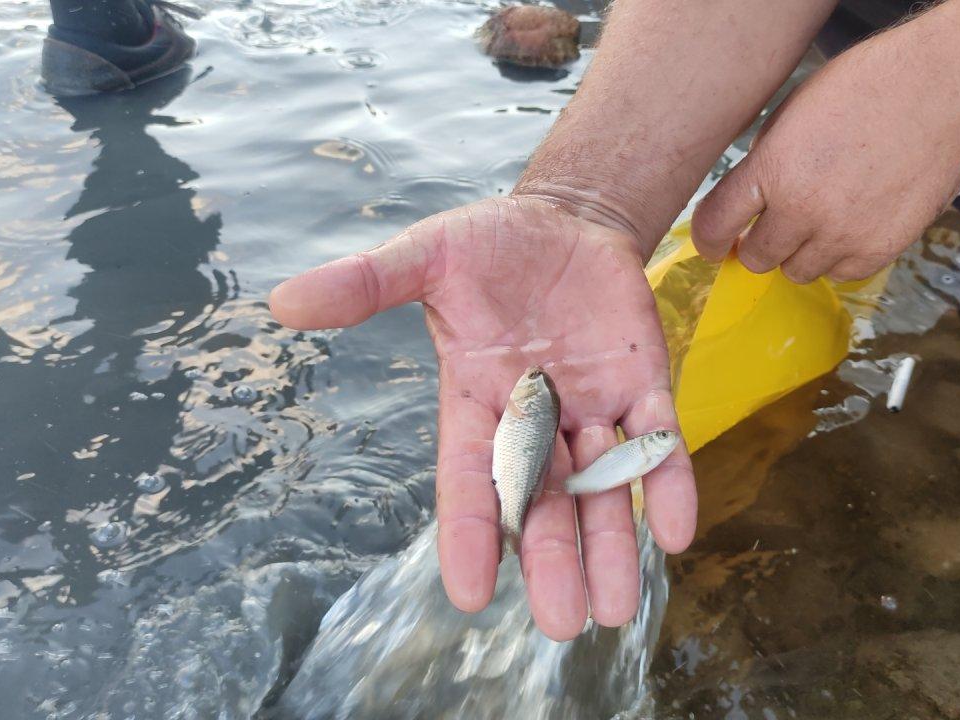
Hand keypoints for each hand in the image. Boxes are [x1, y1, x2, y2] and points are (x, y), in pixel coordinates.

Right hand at [269, 196, 695, 639]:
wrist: (563, 222)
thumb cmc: (488, 247)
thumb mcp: (425, 258)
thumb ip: (367, 284)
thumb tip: (284, 301)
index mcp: (475, 403)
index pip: (469, 479)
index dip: (470, 533)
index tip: (468, 592)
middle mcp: (534, 421)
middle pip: (541, 502)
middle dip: (552, 559)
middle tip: (564, 622)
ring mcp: (591, 408)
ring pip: (602, 489)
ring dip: (612, 545)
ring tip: (618, 607)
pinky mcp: (642, 384)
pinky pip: (658, 442)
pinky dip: (667, 482)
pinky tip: (675, 530)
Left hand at [691, 39, 959, 282]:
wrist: (946, 90)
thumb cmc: (870, 86)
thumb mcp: (794, 112)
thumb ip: (767, 159)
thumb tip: (753, 196)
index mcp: (772, 169)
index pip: (716, 224)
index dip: (709, 239)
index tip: (715, 243)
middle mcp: (801, 210)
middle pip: (757, 258)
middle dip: (760, 244)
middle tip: (777, 226)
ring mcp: (842, 235)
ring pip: (797, 272)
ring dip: (801, 253)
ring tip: (823, 220)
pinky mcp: (880, 250)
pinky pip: (841, 274)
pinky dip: (841, 257)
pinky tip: (854, 225)